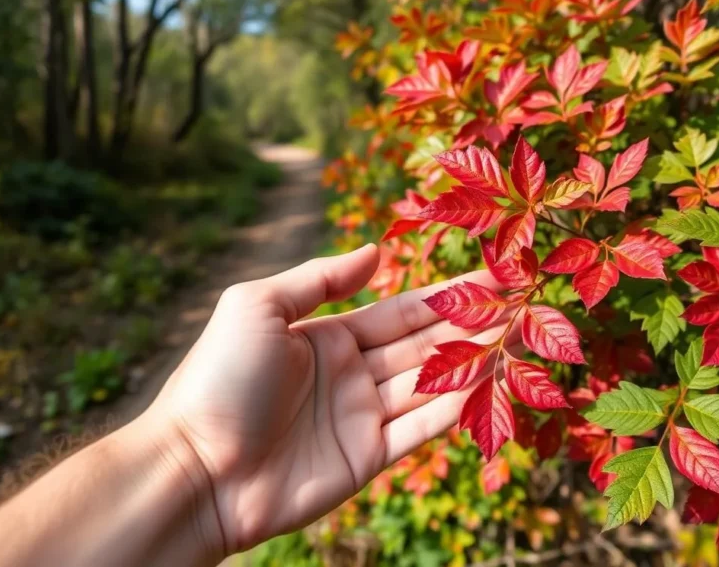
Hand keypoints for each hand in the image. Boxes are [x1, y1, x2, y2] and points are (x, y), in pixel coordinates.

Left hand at [145, 244, 514, 553]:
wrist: (195, 467)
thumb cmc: (217, 378)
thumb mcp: (258, 306)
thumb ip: (320, 279)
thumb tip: (377, 251)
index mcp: (328, 335)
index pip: (402, 310)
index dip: (447, 295)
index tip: (492, 276)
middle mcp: (352, 373)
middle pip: (425, 345)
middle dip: (473, 326)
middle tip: (523, 303)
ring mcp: (362, 417)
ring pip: (431, 384)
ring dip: (474, 362)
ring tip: (520, 338)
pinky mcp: (367, 458)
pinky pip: (420, 429)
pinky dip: (455, 409)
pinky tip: (489, 386)